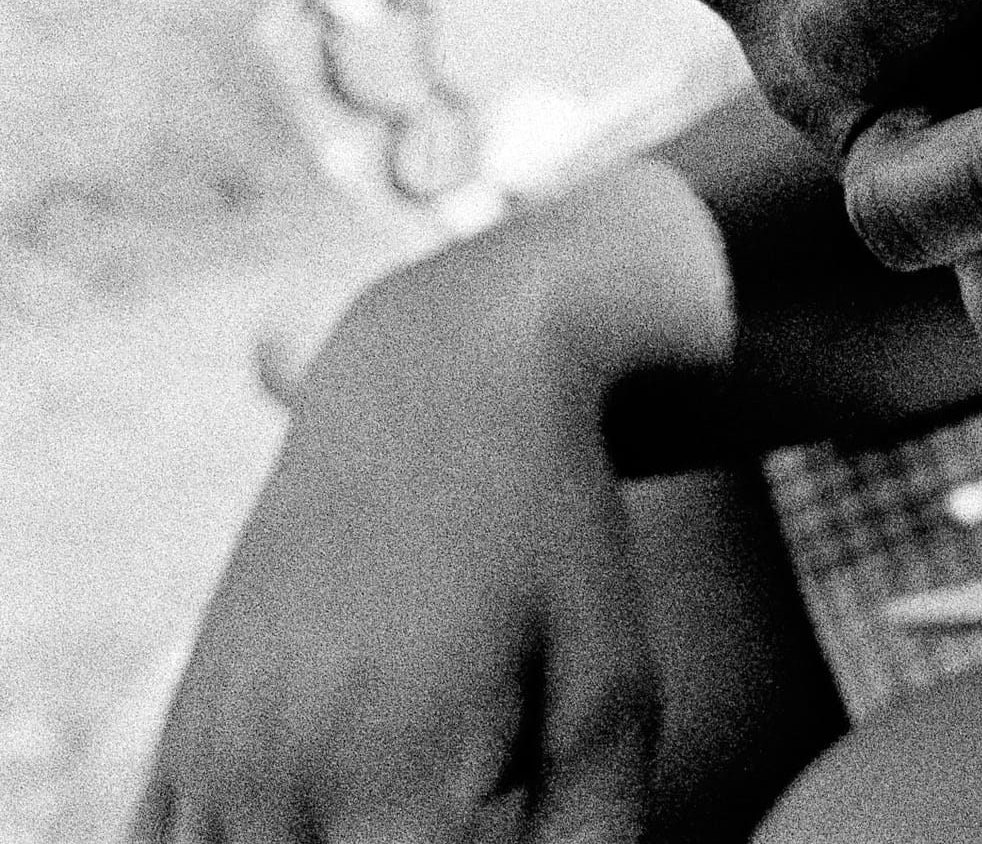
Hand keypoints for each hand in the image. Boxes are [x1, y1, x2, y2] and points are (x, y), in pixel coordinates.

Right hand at [135, 230, 664, 843]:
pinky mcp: (183, 728)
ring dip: (323, 840)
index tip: (508, 810)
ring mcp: (213, 756)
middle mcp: (277, 781)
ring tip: (402, 778)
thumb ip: (593, 838)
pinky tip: (319, 798)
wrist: (440, 371)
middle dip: (410, 843)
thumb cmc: (553, 537)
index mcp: (389, 784)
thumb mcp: (613, 689)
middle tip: (475, 784)